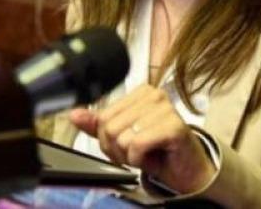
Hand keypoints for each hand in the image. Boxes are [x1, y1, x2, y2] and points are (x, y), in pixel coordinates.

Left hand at [69, 84, 215, 193]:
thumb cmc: (157, 150)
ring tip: (147, 153)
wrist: (186, 169)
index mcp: (141, 92)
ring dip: (131, 156)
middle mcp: (154, 95)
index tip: (127, 144)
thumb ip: (99, 125)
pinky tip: (153, 156)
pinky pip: (137, 145)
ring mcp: (165, 109)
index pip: (103, 116)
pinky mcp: (174, 126)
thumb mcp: (123, 137)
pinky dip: (140, 159)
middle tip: (137, 152)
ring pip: (122, 137)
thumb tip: (75, 114)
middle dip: (118, 149)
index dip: (108, 139)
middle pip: (110, 127)